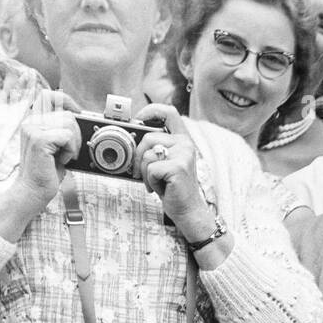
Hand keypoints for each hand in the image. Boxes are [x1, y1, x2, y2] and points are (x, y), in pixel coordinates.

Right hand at [0, 91, 81, 230]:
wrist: (34, 191)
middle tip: (71, 152)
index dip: (67, 100)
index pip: (49, 96)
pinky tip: (63, 160)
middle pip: (67, 114)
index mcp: (33, 121)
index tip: (79, 113)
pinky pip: (67, 136)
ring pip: (69, 124)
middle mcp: (31, 121)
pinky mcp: (38, 139)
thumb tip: (80, 119)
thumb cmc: (47, 173)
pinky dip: (71, 150)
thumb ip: (62, 132)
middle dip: (77, 134)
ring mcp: (33, 129)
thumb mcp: (56, 148)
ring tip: (65, 156)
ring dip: (74, 144)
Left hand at [133, 104, 212, 238]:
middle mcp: (185, 145)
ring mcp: (183, 156)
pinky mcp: (178, 168)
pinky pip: (151, 169)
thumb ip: (156, 147)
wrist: (189, 212)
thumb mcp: (166, 163)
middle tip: (141, 170)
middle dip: (138, 155)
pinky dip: (150, 181)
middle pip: (149, 137)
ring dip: (144, 171)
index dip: (151, 111)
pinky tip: (160, 188)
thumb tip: (133, 136)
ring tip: (155, 182)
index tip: (139, 119)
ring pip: (148, 154)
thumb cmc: (174, 188)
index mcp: (183, 140)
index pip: (168, 112)